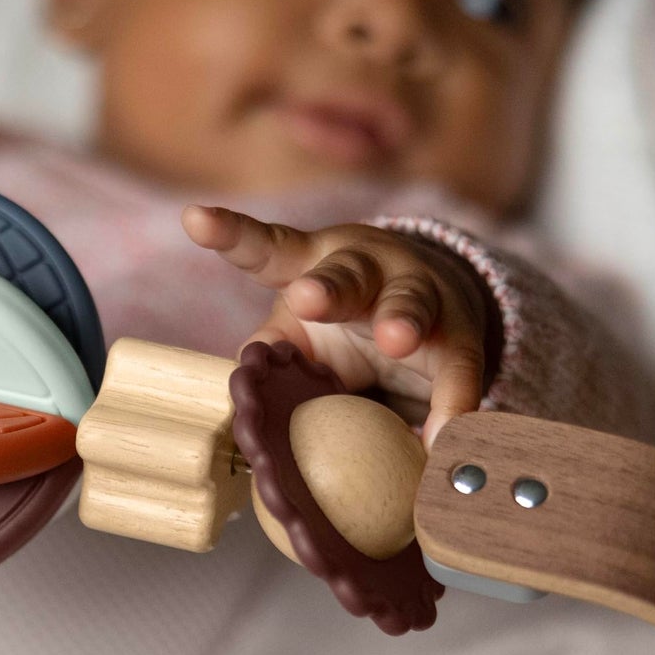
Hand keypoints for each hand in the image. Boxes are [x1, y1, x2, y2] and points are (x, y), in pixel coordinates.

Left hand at [183, 205, 496, 447]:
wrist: (430, 313)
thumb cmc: (344, 323)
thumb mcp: (302, 333)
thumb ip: (275, 356)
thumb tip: (248, 401)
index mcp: (310, 264)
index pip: (268, 248)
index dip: (232, 235)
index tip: (194, 220)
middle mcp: (365, 269)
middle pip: (345, 273)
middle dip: (327, 285)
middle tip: (307, 299)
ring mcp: (416, 295)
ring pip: (410, 302)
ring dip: (402, 319)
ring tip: (396, 340)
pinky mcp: (459, 337)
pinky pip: (460, 370)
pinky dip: (453, 403)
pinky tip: (444, 434)